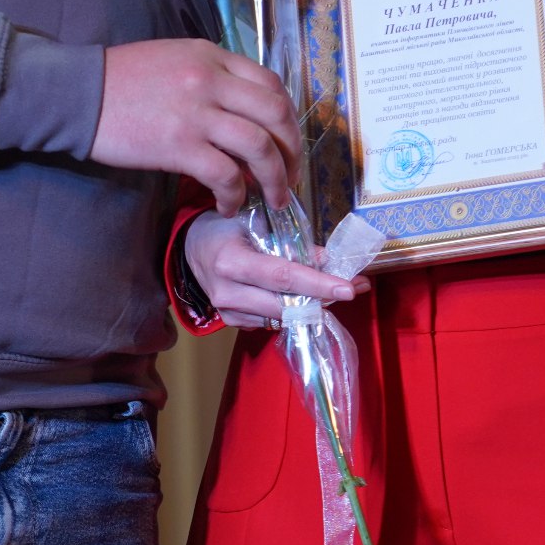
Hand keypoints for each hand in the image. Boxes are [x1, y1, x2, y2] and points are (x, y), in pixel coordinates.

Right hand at [91, 40, 300, 213]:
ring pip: (260, 148)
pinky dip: (235, 195)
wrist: (77, 94)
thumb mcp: (174, 60)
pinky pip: (226, 175)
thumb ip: (211, 76)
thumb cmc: (120, 79)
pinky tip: (228, 205)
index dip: (288, 118)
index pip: (271, 84)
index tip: (287, 143)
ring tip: (272, 200)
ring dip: (274, 179)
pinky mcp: (178, 145)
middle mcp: (212, 80)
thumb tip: (243, 113)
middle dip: (292, 151)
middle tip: (290, 177)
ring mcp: (197, 113)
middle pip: (276, 115)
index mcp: (212, 56)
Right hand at [184, 211, 366, 328]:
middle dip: (324, 297)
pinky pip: (272, 321)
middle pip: (286, 304)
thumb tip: (330, 259)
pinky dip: (293, 309)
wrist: (189, 249)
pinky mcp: (233, 322)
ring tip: (336, 288)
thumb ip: (290, 241)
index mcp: (231, 262)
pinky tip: (304, 296)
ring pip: (282, 317)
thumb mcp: (254, 222)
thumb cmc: (223, 228)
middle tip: (355, 286)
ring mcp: (229, 312)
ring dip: (312, 304)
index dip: (318, 284)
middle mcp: (228, 292)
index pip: (282, 277)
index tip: (348, 288)